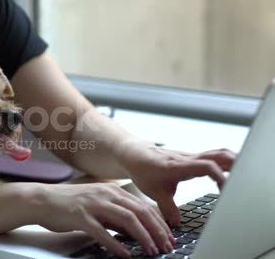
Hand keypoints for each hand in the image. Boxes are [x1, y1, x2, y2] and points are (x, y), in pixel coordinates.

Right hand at [35, 183, 175, 257]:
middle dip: (156, 230)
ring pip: (126, 219)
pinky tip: (124, 254)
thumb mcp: (97, 206)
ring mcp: (93, 204)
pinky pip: (102, 231)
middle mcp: (105, 194)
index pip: (143, 206)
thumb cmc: (69, 204)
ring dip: (142, 236)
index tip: (169, 236)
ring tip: (151, 250)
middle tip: (166, 245)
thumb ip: (115, 217)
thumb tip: (135, 231)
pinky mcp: (80, 216)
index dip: (159, 222)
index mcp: (111, 191)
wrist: (42, 200)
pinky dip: (115, 244)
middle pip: (139, 211)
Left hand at [119, 140, 235, 225]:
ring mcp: (191, 157)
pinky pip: (213, 156)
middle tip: (240, 180)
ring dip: (231, 162)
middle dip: (234, 165)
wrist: (135, 155)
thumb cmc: (144, 171)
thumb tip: (176, 223)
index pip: (206, 165)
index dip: (218, 175)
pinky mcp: (192, 158)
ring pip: (217, 153)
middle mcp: (188, 159)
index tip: (224, 188)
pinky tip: (229, 173)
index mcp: (179, 166)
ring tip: (239, 176)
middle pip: (217, 154)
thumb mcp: (154, 192)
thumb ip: (167, 208)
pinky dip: (224, 163)